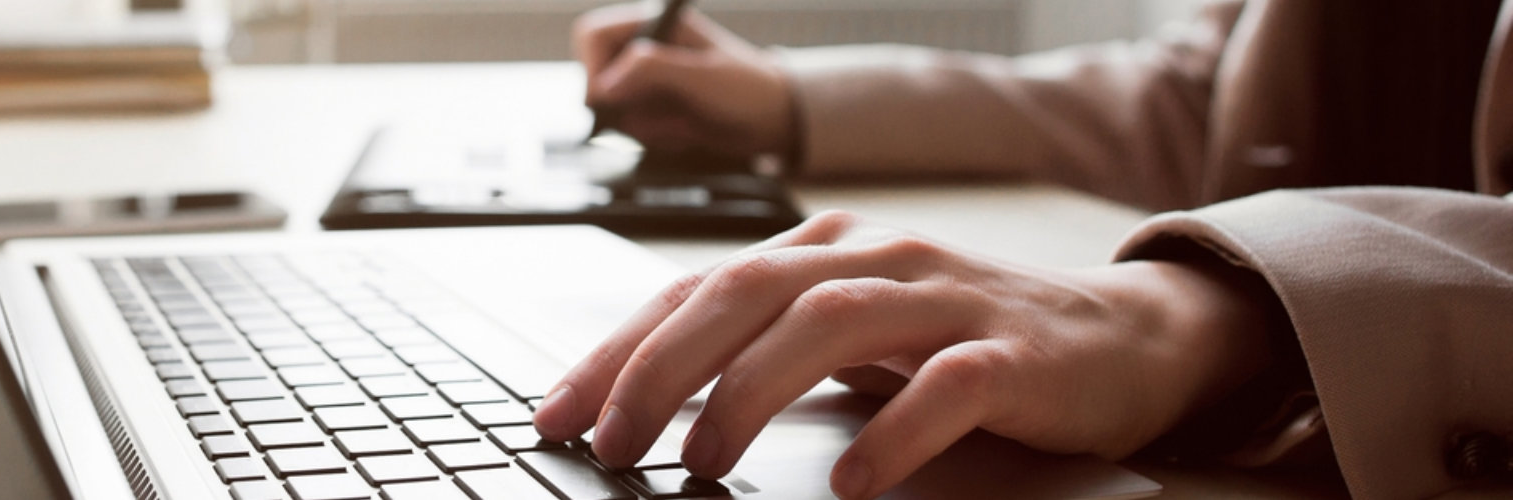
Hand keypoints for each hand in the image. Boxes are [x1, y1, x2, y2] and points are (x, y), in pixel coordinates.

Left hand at [532, 211, 1275, 497]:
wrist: (1122, 338)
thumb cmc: (966, 343)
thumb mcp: (853, 338)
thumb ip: (767, 351)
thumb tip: (649, 404)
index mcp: (824, 253)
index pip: (698, 290)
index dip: (620, 349)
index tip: (559, 412)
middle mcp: (877, 259)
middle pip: (745, 293)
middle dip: (662, 367)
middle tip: (611, 440)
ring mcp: (946, 298)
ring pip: (830, 322)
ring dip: (751, 393)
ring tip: (701, 461)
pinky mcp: (1013, 351)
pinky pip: (946, 385)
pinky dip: (892, 432)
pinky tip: (852, 481)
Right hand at [575, 3, 794, 157]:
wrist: (771, 120)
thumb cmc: (747, 88)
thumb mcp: (702, 77)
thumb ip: (653, 71)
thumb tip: (604, 85)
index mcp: (652, 25)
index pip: (593, 36)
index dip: (591, 66)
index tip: (605, 97)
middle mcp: (641, 50)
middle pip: (594, 77)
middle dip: (621, 105)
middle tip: (655, 114)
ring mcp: (642, 82)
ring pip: (609, 109)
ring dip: (641, 125)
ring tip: (681, 121)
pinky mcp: (647, 109)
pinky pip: (627, 130)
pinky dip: (651, 137)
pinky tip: (682, 130)